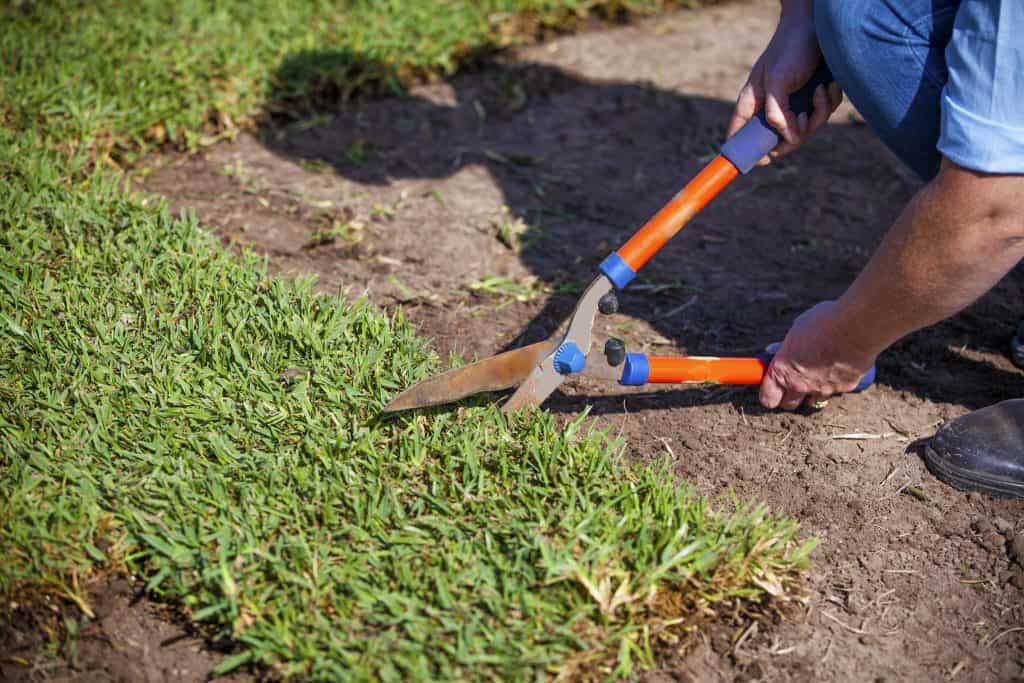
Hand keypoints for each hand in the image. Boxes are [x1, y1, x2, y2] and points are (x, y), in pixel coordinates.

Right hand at [727, 10, 843, 164]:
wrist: (819, 25)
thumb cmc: (790, 47)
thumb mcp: (777, 81)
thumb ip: (777, 113)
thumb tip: (787, 140)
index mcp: (753, 103)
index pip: (739, 135)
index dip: (747, 152)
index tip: (763, 160)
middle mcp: (771, 107)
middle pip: (778, 142)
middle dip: (795, 136)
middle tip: (804, 124)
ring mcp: (792, 105)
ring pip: (804, 130)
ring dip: (818, 114)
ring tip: (820, 90)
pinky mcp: (812, 99)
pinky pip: (821, 115)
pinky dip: (828, 102)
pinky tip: (828, 85)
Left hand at [760, 301, 876, 409]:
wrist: (855, 327)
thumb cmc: (823, 323)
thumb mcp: (796, 330)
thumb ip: (786, 346)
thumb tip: (774, 350)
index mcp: (782, 370)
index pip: (768, 398)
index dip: (769, 395)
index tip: (771, 390)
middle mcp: (799, 385)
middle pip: (788, 404)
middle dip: (790, 396)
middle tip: (794, 382)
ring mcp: (822, 390)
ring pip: (814, 399)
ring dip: (815, 390)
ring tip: (822, 369)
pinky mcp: (843, 389)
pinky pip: (836, 390)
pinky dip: (837, 381)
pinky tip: (842, 364)